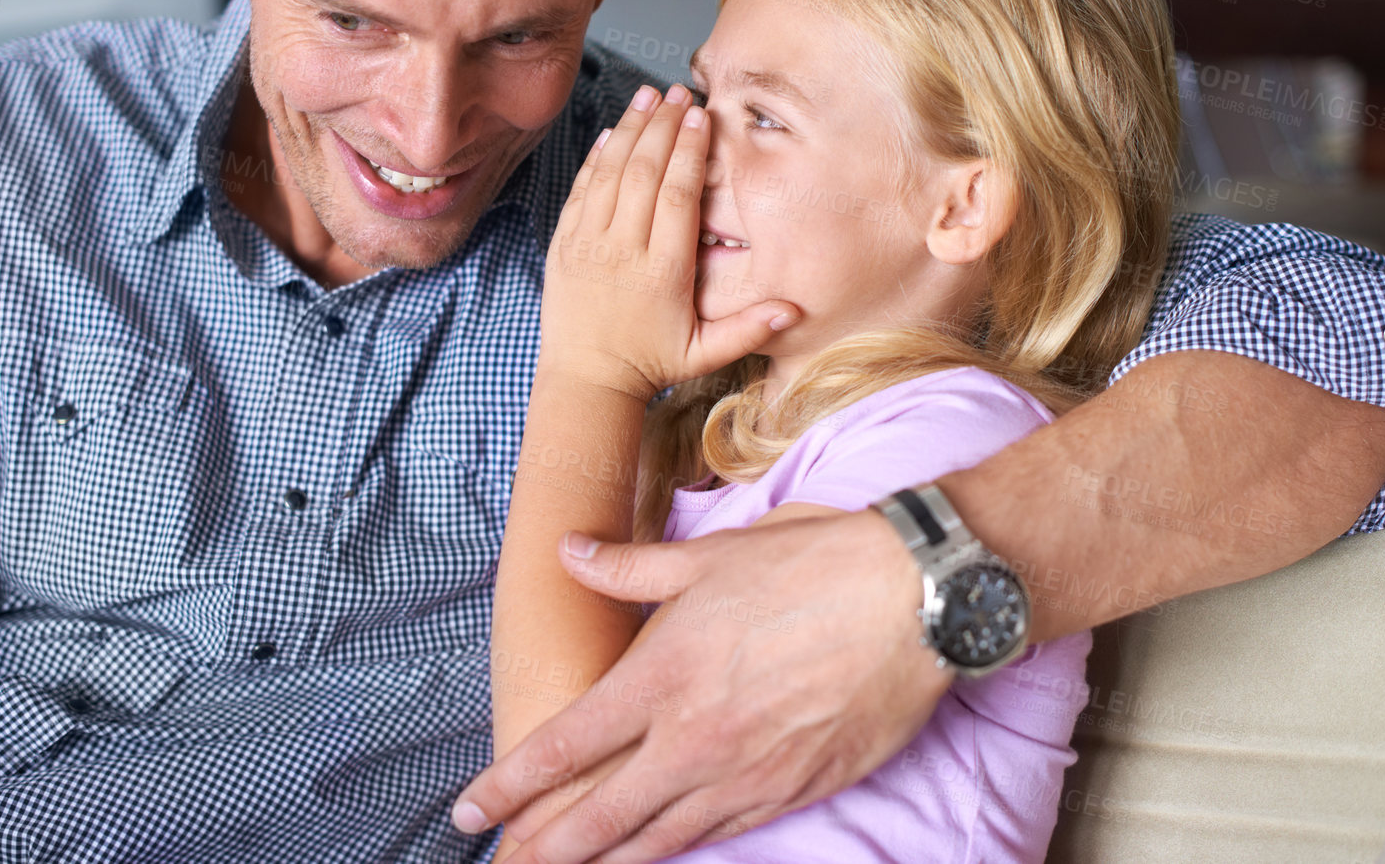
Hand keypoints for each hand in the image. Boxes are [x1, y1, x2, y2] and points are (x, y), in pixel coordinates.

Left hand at [453, 512, 953, 862]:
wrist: (914, 599)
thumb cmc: (811, 565)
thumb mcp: (709, 555)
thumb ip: (629, 565)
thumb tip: (568, 552)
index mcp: (661, 677)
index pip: (562, 748)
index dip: (509, 786)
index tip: (469, 809)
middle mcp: (692, 740)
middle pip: (596, 818)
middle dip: (541, 849)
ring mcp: (744, 777)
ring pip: (654, 841)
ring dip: (601, 863)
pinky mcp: (792, 793)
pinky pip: (717, 838)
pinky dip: (674, 853)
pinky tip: (654, 857)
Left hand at [541, 84, 798, 400]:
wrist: (587, 381)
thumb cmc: (649, 364)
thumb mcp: (705, 353)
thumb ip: (748, 329)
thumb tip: (795, 311)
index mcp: (662, 271)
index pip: (676, 195)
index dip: (690, 151)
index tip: (702, 117)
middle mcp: (623, 250)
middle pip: (643, 172)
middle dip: (664, 126)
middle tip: (679, 93)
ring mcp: (588, 244)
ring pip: (609, 173)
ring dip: (630, 129)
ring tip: (649, 96)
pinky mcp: (564, 245)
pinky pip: (580, 190)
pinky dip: (596, 158)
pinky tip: (614, 132)